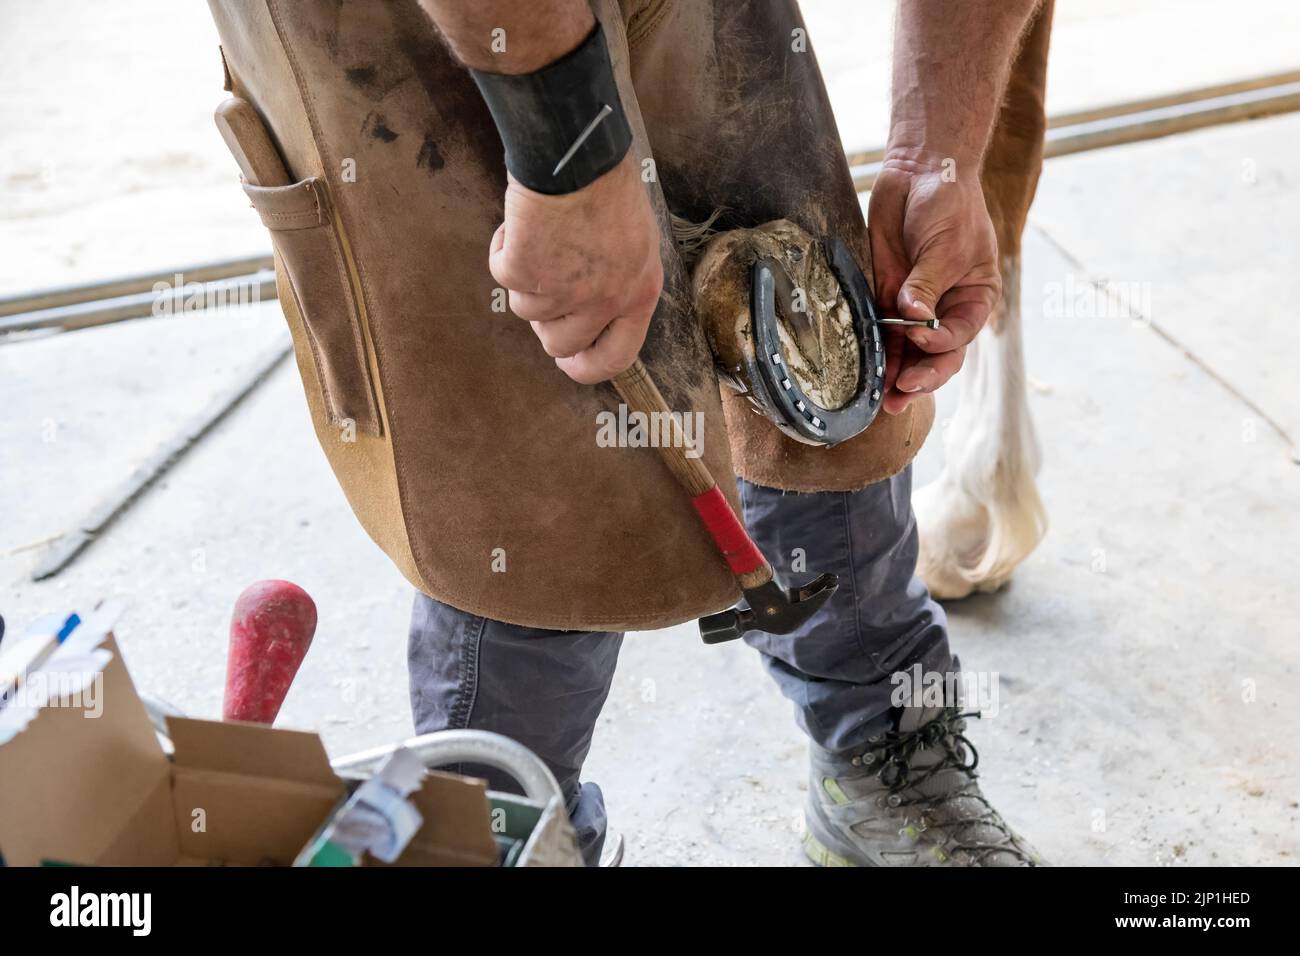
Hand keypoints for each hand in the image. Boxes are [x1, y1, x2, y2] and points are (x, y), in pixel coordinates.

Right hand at [489, 152, 662, 384]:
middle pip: (559, 343)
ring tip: (540, 235)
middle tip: (542, 285)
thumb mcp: (634, 241)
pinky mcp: (526, 273)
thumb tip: (588, 314)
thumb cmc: (607, 185)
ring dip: (525, 277)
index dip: (587, 366)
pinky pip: (502, 275)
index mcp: (639, 294)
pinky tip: (520, 223)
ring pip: (525, 310)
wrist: (577, 154)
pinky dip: (504, 249)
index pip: (616, 357)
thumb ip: (617, 282)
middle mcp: (604, 301)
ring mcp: (564, 291)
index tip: (569, 362)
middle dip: (544, 321)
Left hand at [867, 156, 1000, 413]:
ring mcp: (918, 306)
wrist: (920, 171)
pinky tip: (871, 379)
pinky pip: (885, 334)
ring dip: (898, 377)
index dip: (940, 342)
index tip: (919, 334)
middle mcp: (948, 309)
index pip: (960, 334)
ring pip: (910, 353)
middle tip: (902, 391)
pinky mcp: (889, 297)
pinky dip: (880, 356)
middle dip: (921, 376)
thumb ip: (926, 284)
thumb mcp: (945, 246)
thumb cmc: (947, 204)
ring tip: (886, 404)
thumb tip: (913, 318)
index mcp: (975, 298)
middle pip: (938, 354)